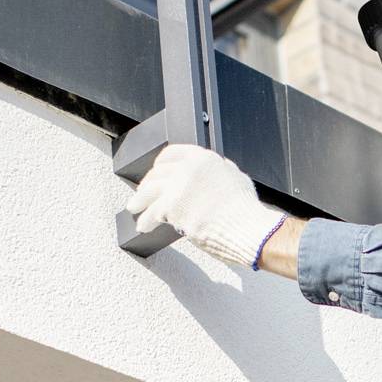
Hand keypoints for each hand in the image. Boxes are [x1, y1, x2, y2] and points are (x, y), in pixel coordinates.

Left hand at [126, 143, 289, 269]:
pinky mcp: (173, 207)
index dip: (159, 165)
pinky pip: (153, 213)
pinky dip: (147, 220)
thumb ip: (218, 171)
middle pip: (157, 173)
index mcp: (204, 158)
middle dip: (146, 185)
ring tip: (133, 208)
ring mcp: (179, 186)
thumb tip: (210, 175)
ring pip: (149, 190)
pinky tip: (144, 226)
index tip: (154, 173)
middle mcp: (188, 168)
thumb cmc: (245, 209)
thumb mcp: (235, 178)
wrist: (248, 228)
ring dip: (139, 201)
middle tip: (141, 194)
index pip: (172, 153)